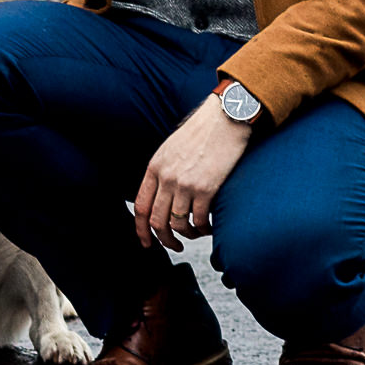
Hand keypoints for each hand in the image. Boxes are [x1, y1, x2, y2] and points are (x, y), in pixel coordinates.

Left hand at [134, 95, 250, 251]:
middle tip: (173, 246)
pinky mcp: (206, 188)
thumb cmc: (202, 132)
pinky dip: (204, 228)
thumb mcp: (172, 148)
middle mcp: (166, 177)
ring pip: (178, 223)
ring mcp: (185, 184)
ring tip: (195, 234)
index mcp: (155, 167)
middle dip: (164, 240)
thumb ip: (164, 171)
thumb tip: (163, 196)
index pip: (140, 206)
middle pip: (156, 220)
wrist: (225, 118)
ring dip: (187, 235)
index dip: (141, 229)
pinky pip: (200, 219)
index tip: (147, 242)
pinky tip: (209, 227)